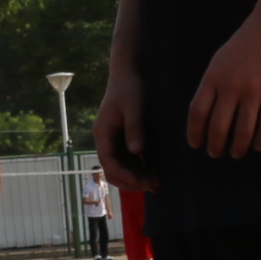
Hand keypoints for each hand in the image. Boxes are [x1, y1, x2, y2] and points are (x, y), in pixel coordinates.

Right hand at [93, 67, 153, 191]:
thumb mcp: (134, 106)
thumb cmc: (130, 87)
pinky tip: (155, 175)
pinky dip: (140, 171)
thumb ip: (134, 128)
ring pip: (122, 169)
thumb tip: (137, 152)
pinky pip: (129, 162)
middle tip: (153, 185)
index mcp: (103, 133)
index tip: (140, 181)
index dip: (123, 174)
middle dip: (131, 181)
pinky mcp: (124, 141)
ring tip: (157, 184)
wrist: (129, 73)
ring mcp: (114, 142)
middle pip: (112, 170)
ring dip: (137, 179)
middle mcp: (106, 140)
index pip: (107, 161)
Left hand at [185, 12, 260, 161]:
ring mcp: (255, 90)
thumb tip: (204, 115)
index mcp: (213, 76)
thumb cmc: (244, 44)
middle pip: (218, 126)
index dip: (194, 132)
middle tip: (216, 154)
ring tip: (236, 153)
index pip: (198, 112)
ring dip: (238, 147)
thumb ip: (212, 85)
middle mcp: (231, 86)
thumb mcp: (219, 60)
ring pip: (243, 131)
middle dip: (215, 146)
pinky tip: (257, 145)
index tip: (195, 144)